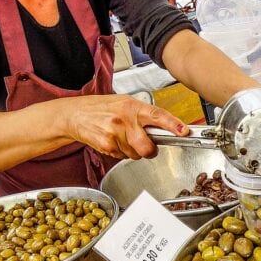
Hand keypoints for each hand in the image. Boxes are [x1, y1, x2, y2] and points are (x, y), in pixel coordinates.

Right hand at [64, 95, 187, 159]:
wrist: (76, 114)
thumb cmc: (103, 108)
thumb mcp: (125, 103)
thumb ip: (144, 114)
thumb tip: (165, 128)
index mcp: (132, 107)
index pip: (157, 115)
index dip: (172, 124)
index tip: (183, 131)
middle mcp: (124, 120)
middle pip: (147, 147)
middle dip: (150, 150)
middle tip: (146, 146)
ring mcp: (114, 134)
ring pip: (135, 154)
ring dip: (131, 150)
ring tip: (120, 136)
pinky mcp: (106, 145)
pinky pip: (122, 156)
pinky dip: (120, 152)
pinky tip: (112, 140)